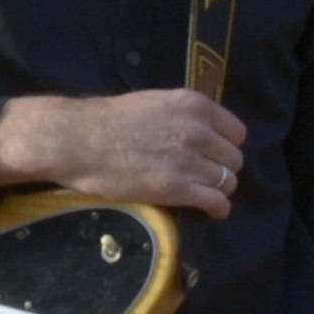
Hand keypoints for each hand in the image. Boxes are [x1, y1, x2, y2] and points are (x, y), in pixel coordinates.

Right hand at [0, 87, 248, 214]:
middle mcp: (199, 131)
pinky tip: (209, 210)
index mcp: (195, 105)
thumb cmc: (107, 119)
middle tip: (205, 175)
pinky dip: (217, 209)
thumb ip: (183, 115)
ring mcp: (190, 160)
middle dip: (222, 168)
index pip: (237, 132)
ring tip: (202, 192)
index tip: (214, 153)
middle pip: (234, 159)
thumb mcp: (154, 103)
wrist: (76, 139)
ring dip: (218, 189)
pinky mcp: (177, 187)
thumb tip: (202, 130)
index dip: (226, 145)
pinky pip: (217, 203)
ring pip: (228, 182)